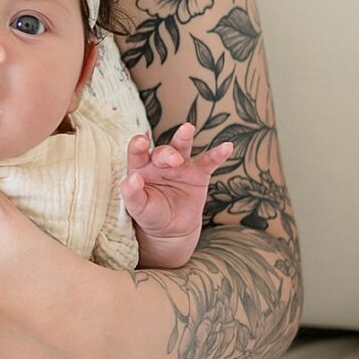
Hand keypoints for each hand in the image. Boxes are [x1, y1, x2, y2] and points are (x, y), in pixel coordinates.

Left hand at [120, 124, 231, 251]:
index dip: (138, 145)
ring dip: (183, 138)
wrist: (171, 229)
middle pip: (162, 151)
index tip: (141, 142)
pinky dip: (217, 154)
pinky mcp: (198, 174)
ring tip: (187, 129)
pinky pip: (208, 162)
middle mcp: (159, 163)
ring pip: (181, 148)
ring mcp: (180, 166)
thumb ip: (131, 193)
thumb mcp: (137, 208)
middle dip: (167, 153)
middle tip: (174, 160)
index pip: (136, 152)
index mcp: (141, 167)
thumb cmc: (150, 215)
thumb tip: (132, 178)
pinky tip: (227, 147)